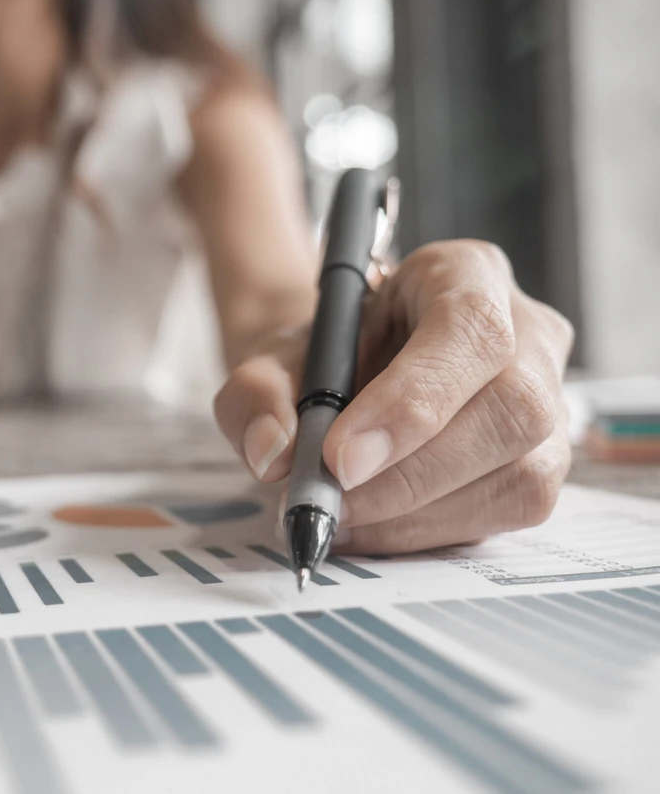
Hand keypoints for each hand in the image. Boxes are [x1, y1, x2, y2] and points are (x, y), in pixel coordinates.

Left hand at [214, 240, 574, 554]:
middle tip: (332, 504)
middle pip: (513, 407)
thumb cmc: (322, 357)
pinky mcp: (540, 462)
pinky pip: (509, 510)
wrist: (341, 377)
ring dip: (419, 514)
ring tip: (341, 518)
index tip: (340, 457)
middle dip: (414, 473)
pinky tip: (375, 528)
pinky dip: (432, 532)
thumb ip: (258, 395)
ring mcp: (549, 399)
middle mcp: (526, 332)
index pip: (469, 329)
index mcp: (464, 274)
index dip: (412, 401)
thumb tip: (272, 454)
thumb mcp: (272, 358)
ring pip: (521, 471)